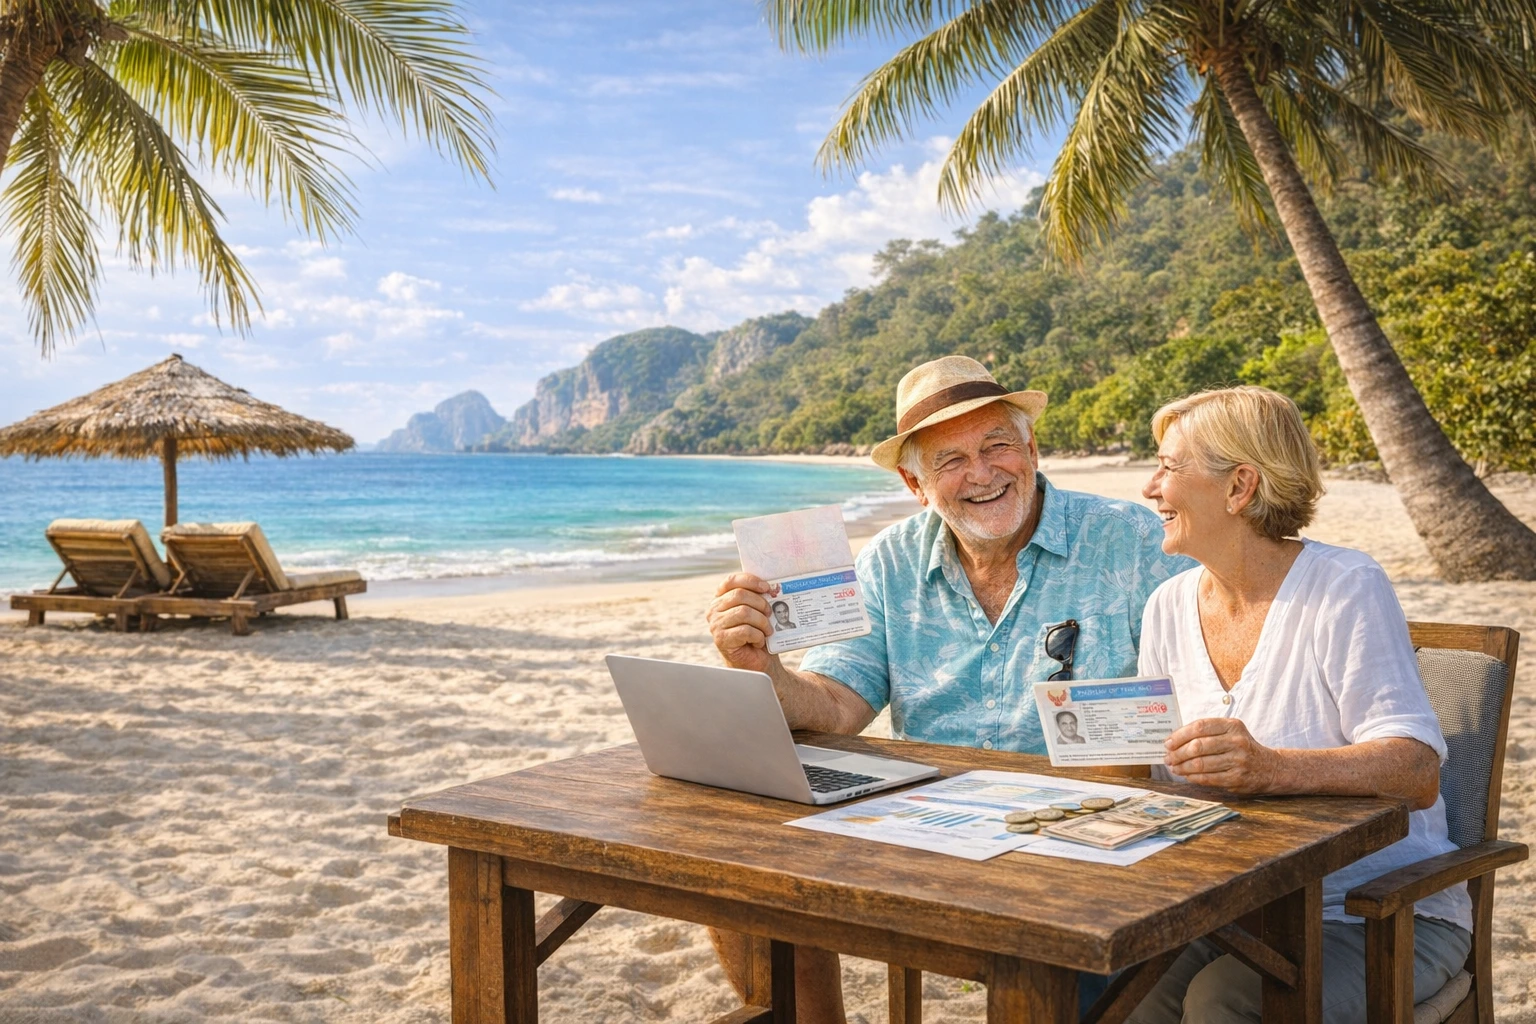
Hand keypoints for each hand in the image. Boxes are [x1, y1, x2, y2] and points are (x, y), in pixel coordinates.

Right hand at [706, 572, 781, 675]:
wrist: (756, 660)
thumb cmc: (757, 633)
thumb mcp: (756, 611)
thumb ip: (758, 597)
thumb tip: (772, 587)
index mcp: (721, 598)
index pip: (731, 581)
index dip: (750, 581)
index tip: (767, 587)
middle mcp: (714, 609)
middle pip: (740, 595)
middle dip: (760, 603)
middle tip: (770, 613)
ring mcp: (715, 624)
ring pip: (744, 612)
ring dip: (762, 622)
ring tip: (767, 630)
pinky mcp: (721, 639)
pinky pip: (745, 631)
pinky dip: (758, 636)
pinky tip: (759, 641)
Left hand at [1163, 718, 1282, 793]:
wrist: (1270, 768)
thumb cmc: (1242, 748)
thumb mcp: (1230, 733)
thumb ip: (1207, 733)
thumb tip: (1174, 740)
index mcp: (1232, 726)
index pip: (1200, 727)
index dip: (1180, 735)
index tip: (1168, 743)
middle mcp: (1236, 741)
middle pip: (1198, 746)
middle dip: (1178, 753)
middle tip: (1168, 757)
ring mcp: (1238, 761)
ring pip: (1200, 764)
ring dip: (1182, 767)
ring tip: (1174, 767)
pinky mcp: (1237, 778)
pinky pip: (1207, 778)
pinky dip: (1192, 777)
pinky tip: (1186, 775)